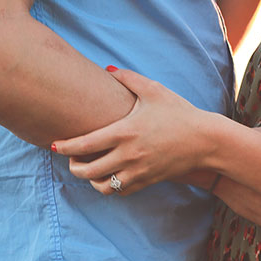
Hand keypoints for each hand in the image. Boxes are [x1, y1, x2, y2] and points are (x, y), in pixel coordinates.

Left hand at [52, 68, 217, 195]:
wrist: (205, 141)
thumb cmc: (179, 113)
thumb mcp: (154, 91)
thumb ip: (128, 79)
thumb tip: (107, 69)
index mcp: (125, 132)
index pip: (84, 144)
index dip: (64, 147)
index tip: (54, 145)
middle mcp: (128, 155)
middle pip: (87, 170)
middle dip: (73, 166)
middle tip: (70, 159)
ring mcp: (138, 171)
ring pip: (102, 186)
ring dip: (90, 180)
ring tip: (89, 169)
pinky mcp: (147, 181)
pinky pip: (121, 191)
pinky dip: (110, 186)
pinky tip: (109, 175)